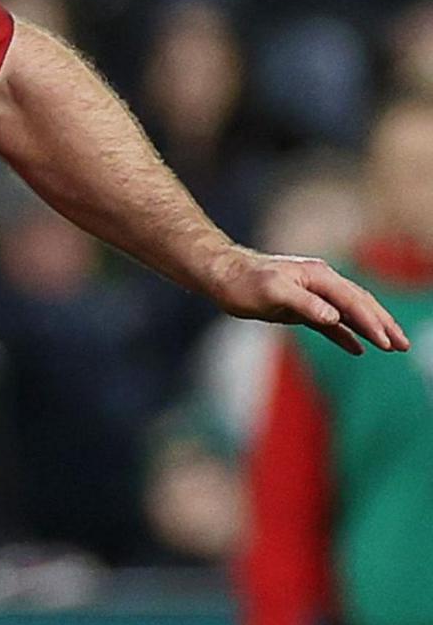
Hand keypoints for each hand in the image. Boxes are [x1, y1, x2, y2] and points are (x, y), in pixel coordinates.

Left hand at [202, 245, 409, 355]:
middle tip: (405, 345)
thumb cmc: (244, 282)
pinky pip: (330, 322)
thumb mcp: (272, 292)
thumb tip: (335, 318)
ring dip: (371, 329)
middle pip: (360, 304)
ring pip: (349, 313)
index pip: (353, 301)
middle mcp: (320, 282)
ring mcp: (312, 294)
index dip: (372, 322)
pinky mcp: (300, 307)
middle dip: (384, 324)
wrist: (220, 275)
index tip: (388, 342)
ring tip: (394, 347)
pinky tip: (357, 349)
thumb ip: (305, 304)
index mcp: (318, 276)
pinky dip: (346, 334)